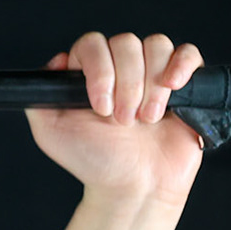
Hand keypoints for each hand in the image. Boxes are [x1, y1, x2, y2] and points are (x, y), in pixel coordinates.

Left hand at [25, 32, 204, 209]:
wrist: (135, 186)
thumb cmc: (94, 161)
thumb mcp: (52, 133)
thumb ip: (41, 98)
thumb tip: (58, 61)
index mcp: (88, 74)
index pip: (92, 44)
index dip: (99, 70)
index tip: (100, 107)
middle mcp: (120, 69)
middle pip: (126, 43)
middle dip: (126, 84)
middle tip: (123, 120)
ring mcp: (153, 75)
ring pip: (157, 45)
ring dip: (151, 84)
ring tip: (147, 119)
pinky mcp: (185, 85)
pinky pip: (189, 54)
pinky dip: (182, 64)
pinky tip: (173, 87)